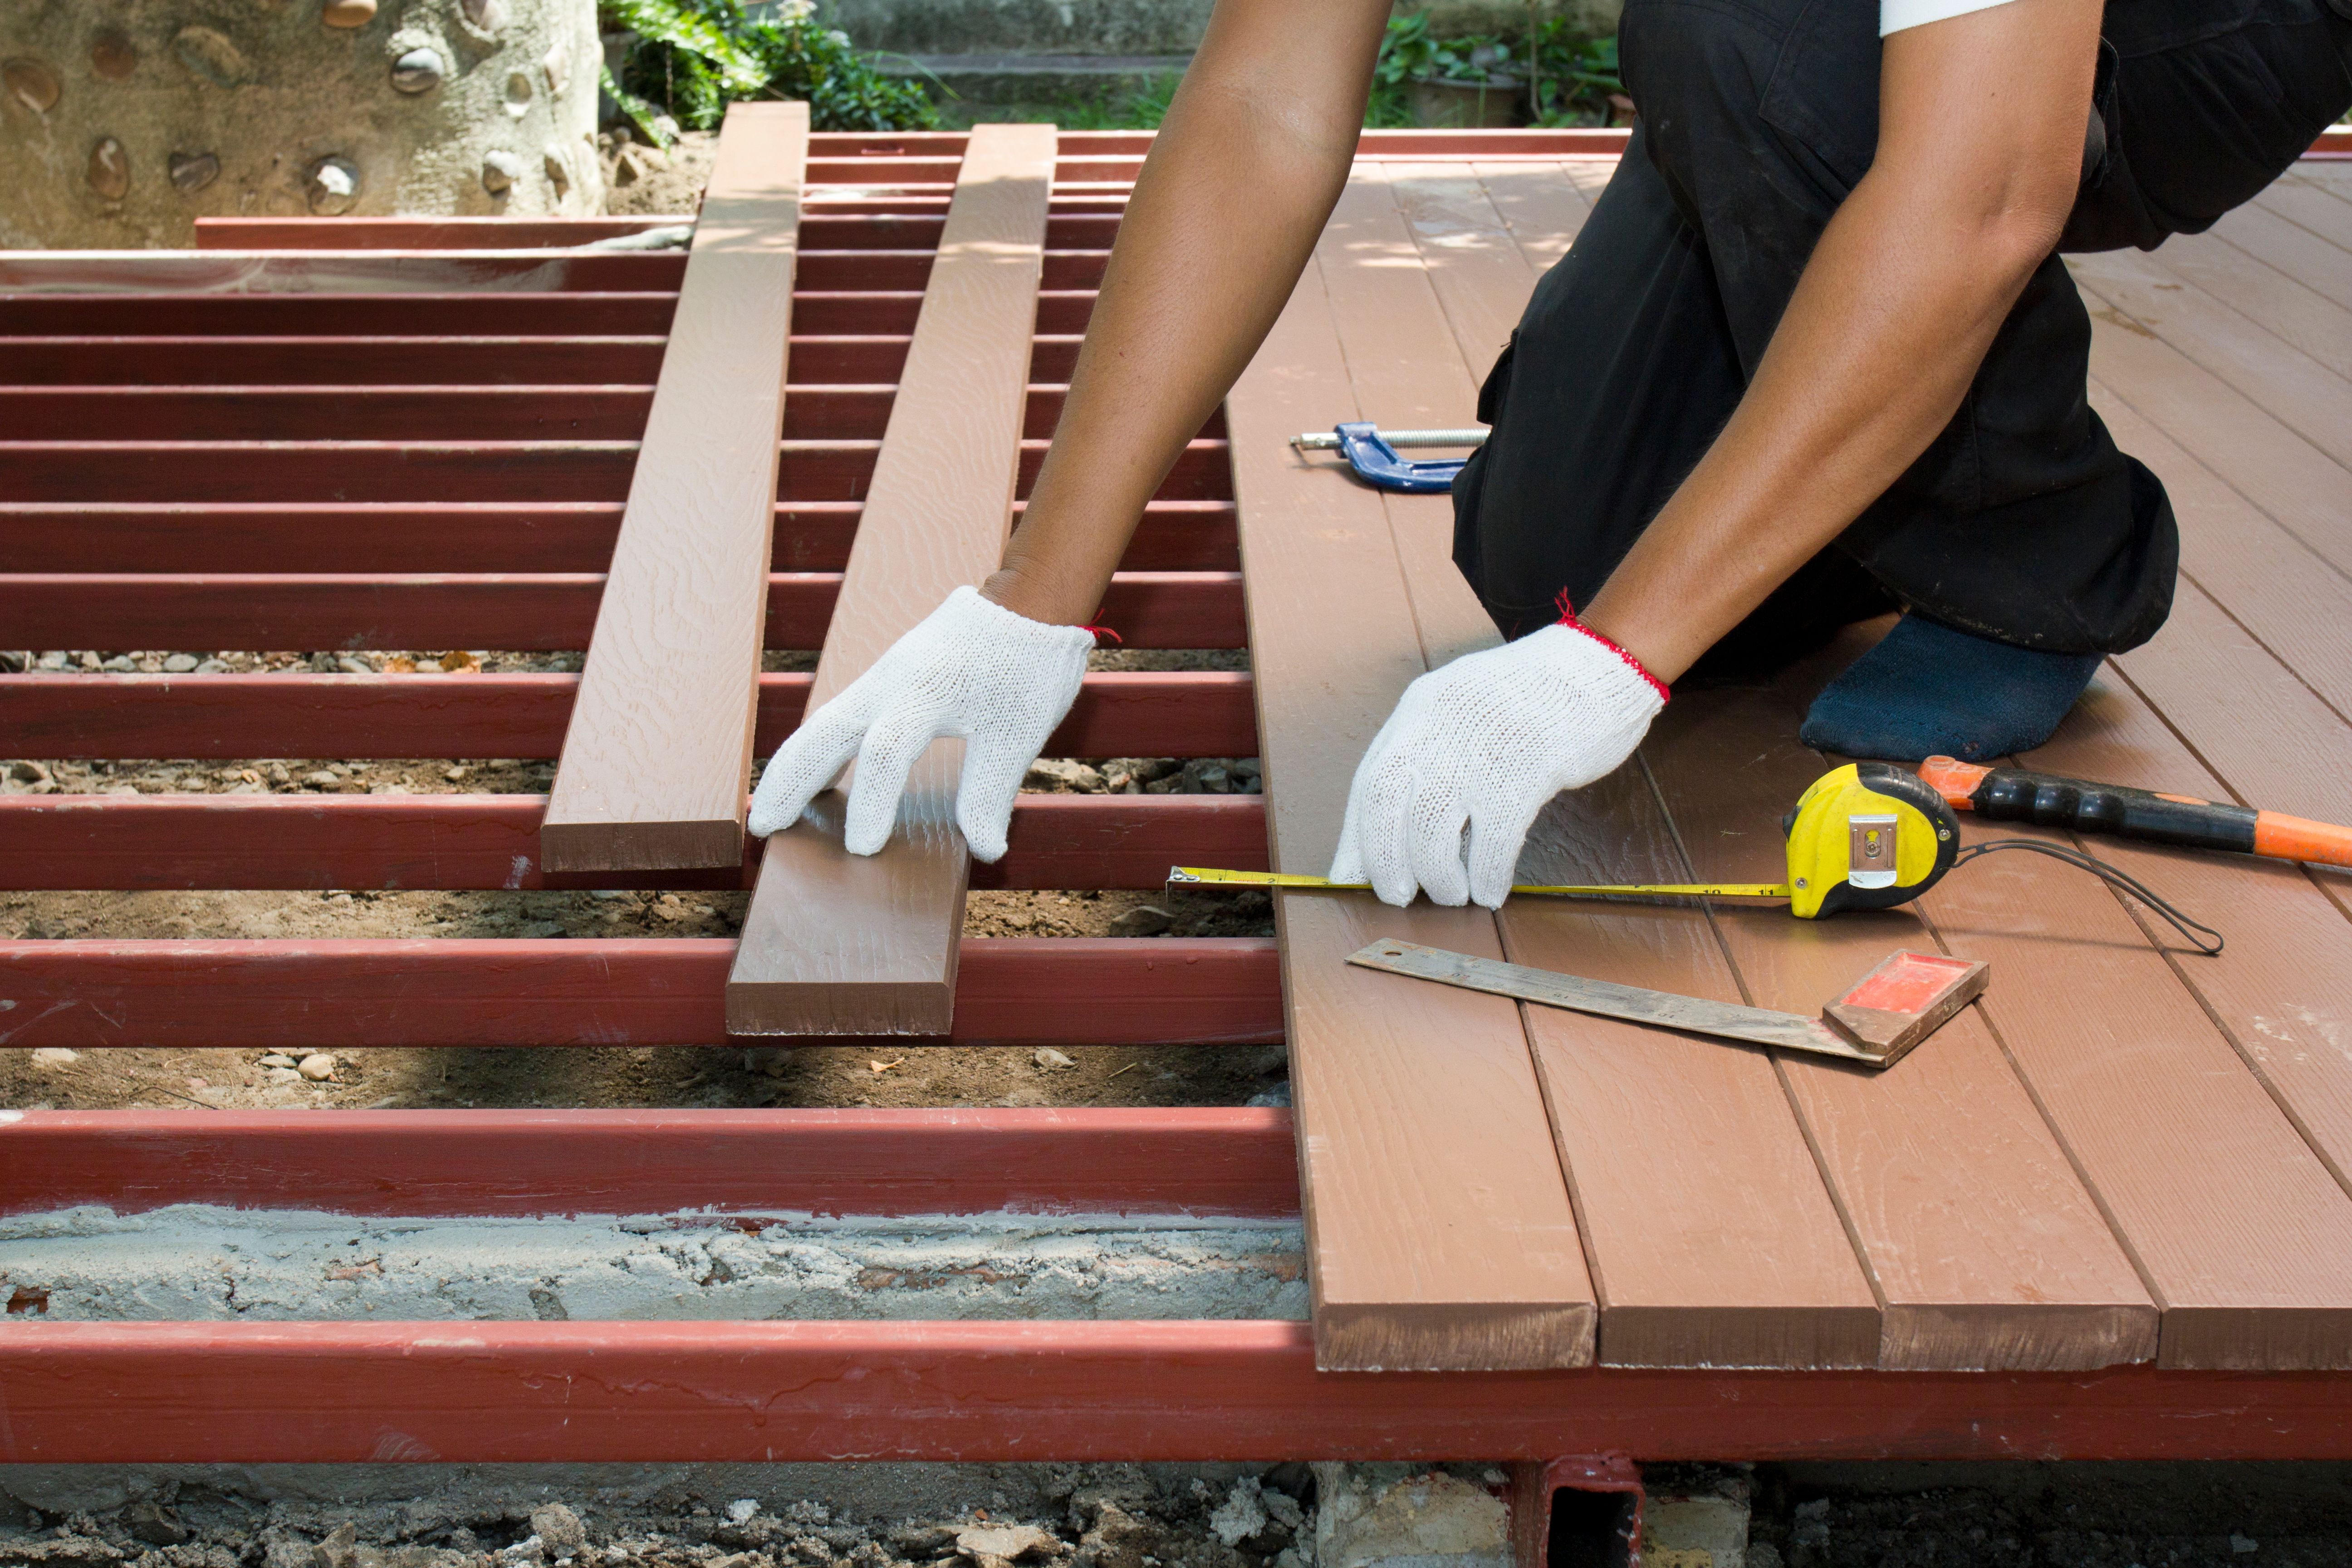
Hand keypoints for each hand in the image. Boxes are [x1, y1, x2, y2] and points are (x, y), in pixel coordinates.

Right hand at [747, 587, 1095, 859]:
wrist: (1027, 603)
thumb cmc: (1028, 668)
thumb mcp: (1019, 733)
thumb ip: (992, 792)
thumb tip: (988, 850)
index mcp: (928, 692)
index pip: (886, 752)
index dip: (871, 802)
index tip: (862, 850)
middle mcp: (893, 680)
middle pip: (826, 731)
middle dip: (792, 780)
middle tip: (763, 828)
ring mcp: (884, 676)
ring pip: (824, 722)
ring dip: (794, 765)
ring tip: (769, 811)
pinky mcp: (886, 678)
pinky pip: (841, 715)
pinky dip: (818, 749)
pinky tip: (815, 780)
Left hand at [1328, 618, 1668, 907]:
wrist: (1598, 665)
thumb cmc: (1530, 701)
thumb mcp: (1463, 712)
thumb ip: (1427, 757)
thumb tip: (1393, 832)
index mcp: (1420, 707)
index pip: (1370, 780)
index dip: (1357, 837)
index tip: (1350, 878)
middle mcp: (1442, 722)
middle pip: (1388, 801)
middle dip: (1385, 860)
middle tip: (1398, 896)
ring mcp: (1485, 742)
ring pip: (1435, 826)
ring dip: (1437, 875)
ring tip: (1450, 895)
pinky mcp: (1530, 765)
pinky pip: (1495, 836)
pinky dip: (1486, 873)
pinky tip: (1490, 891)